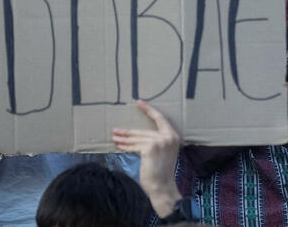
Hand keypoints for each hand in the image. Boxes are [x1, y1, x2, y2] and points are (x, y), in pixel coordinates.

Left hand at [112, 100, 181, 215]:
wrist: (162, 186)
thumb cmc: (161, 171)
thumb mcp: (163, 152)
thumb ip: (156, 142)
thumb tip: (137, 136)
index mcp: (173, 135)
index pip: (160, 118)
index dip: (149, 110)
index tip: (139, 102)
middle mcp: (168, 137)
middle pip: (144, 131)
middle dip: (128, 131)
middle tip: (116, 130)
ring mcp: (159, 142)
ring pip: (137, 138)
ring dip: (124, 139)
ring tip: (114, 137)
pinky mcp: (149, 148)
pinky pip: (134, 146)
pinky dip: (125, 146)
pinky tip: (118, 146)